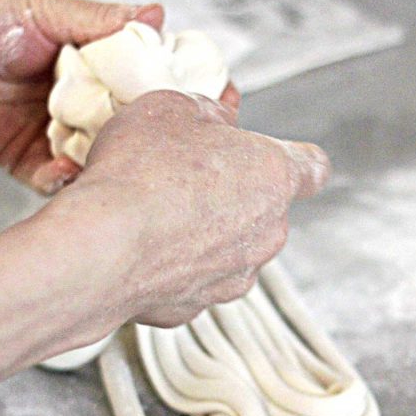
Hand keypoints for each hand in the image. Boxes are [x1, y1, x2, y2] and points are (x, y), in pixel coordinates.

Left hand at [0, 0, 169, 192]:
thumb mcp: (50, 13)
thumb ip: (102, 21)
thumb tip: (155, 13)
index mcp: (94, 70)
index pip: (140, 90)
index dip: (160, 99)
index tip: (181, 105)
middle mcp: (82, 107)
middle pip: (124, 131)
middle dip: (138, 139)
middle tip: (154, 143)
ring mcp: (58, 137)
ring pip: (95, 161)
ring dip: (105, 164)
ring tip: (115, 162)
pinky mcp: (31, 163)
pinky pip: (56, 182)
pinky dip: (64, 181)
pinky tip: (69, 173)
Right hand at [45, 90, 329, 327]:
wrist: (102, 248)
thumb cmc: (140, 173)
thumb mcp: (172, 108)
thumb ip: (207, 112)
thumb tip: (217, 120)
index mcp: (274, 176)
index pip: (313, 168)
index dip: (295, 159)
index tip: (274, 155)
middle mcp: (267, 233)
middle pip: (264, 209)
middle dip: (232, 194)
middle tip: (185, 174)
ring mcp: (234, 276)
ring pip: (230, 249)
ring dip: (202, 234)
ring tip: (154, 213)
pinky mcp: (195, 308)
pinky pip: (189, 279)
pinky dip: (169, 266)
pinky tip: (137, 248)